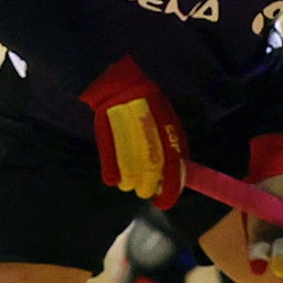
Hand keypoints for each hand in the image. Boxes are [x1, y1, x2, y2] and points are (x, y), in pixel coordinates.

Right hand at [80, 58, 186, 207]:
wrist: (117, 81)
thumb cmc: (144, 108)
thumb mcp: (163, 122)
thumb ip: (169, 147)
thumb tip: (175, 178)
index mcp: (167, 125)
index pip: (173, 161)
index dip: (170, 185)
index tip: (164, 201)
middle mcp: (150, 124)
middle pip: (152, 163)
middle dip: (148, 185)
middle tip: (144, 193)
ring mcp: (128, 122)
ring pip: (131, 161)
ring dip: (130, 180)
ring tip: (128, 186)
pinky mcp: (107, 123)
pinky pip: (109, 153)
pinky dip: (111, 170)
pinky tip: (113, 180)